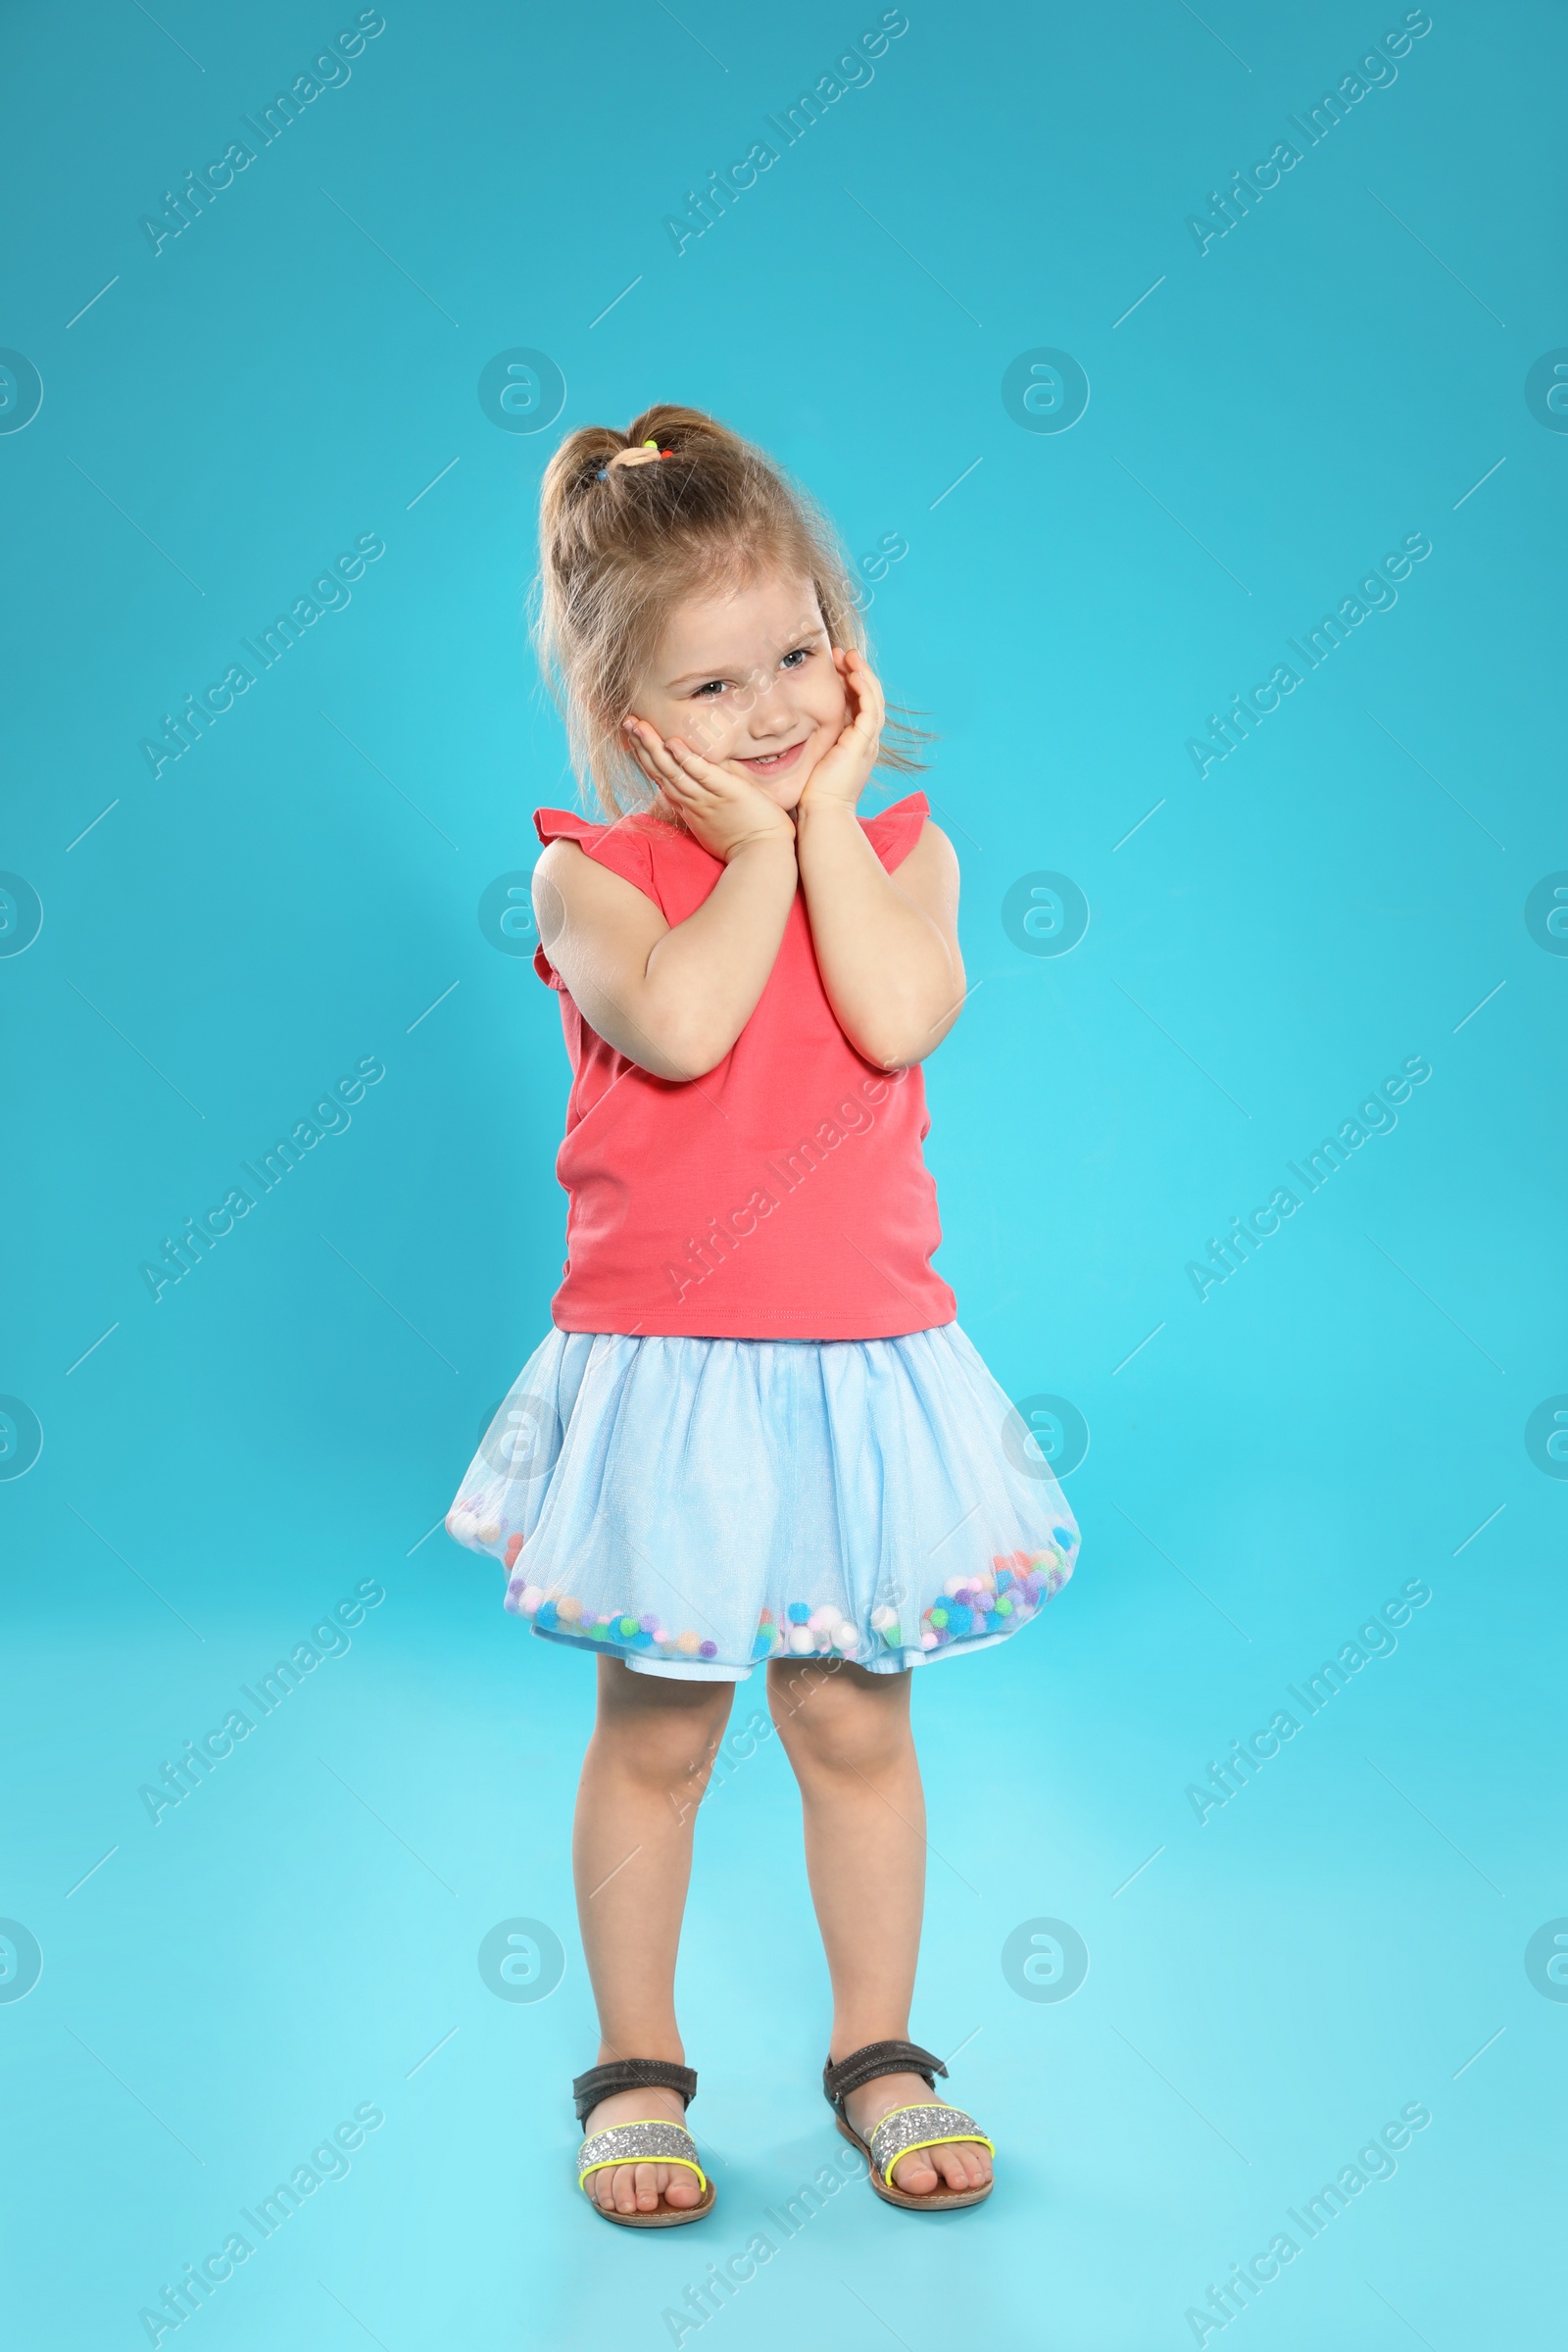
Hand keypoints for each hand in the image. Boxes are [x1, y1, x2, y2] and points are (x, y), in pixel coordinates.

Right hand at [623, 718, 797, 865]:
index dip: (645, 757)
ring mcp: (707, 798)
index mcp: (690, 806)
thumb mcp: (718, 820)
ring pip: (672, 770)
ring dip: (653, 747)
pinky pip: (702, 774)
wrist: (763, 856)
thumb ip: (708, 798)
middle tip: (627, 723)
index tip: (633, 738)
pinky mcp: (726, 792)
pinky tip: (672, 743)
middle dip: (642, 746)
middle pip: (660, 770)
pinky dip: (685, 758)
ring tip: (638, 726)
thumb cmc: (746, 840)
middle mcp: (693, 801)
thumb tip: (704, 778)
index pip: (662, 778)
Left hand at [796, 649, 883, 813]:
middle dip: (857, 672)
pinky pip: (871, 708)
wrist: (822, 814)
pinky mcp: (865, 743)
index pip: (858, 705)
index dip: (849, 683)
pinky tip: (853, 672)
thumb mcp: (809, 760)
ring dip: (862, 674)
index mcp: (855, 745)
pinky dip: (865, 688)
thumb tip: (782, 730)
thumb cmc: (810, 795)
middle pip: (869, 698)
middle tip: (842, 654)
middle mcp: (866, 742)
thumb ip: (804, 743)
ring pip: (874, 698)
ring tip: (849, 655)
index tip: (833, 665)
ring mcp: (868, 742)